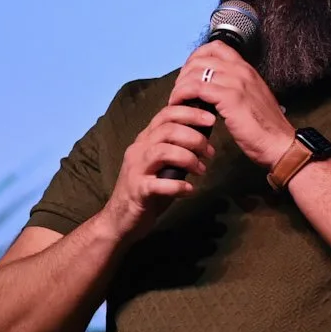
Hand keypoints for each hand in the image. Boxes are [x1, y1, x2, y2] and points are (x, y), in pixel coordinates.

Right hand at [97, 103, 217, 243]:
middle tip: (210, 152)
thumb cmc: (147, 188)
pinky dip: (178, 186)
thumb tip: (204, 138)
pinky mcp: (138, 191)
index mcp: (145, 139)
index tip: (211, 119)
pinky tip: (190, 190)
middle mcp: (138, 149)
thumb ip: (175, 148)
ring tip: (201, 170)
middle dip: (195, 138)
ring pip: (163, 151)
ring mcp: (136, 170)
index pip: (166, 114)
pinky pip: (159, 184)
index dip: (190, 113)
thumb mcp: (160, 163)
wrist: (120, 218)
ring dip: (188, 158)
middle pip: (168, 130)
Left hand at [169, 40, 296, 168]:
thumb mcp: (251, 100)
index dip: (196, 57)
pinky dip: (182, 95)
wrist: (280, 144)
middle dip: (184, 72)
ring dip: (180, 85)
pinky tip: (179, 105)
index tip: (188, 74)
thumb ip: (235, 90)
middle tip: (179, 90)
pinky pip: (196, 88)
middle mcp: (241, 70)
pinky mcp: (229, 98)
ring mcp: (236, 82)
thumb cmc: (266, 129)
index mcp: (247, 69)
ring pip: (195, 71)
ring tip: (177, 99)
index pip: (216, 47)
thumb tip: (212, 90)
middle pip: (201, 57)